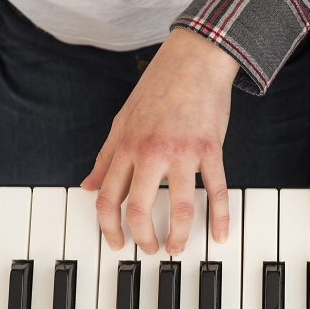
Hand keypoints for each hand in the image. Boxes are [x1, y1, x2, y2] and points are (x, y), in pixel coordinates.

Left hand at [82, 29, 236, 255]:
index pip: (108, 198)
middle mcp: (151, 152)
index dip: (108, 227)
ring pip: (181, 208)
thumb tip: (88, 185)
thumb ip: (105, 156)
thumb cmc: (158, 87)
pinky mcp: (210, 149)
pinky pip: (216, 191)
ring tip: (177, 247)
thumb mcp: (122, 120)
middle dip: (143, 238)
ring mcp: (182, 152)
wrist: (194, 59)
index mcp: (126, 146)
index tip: (115, 242)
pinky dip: (220, 217)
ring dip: (180, 236)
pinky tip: (220, 234)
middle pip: (140, 209)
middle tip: (148, 249)